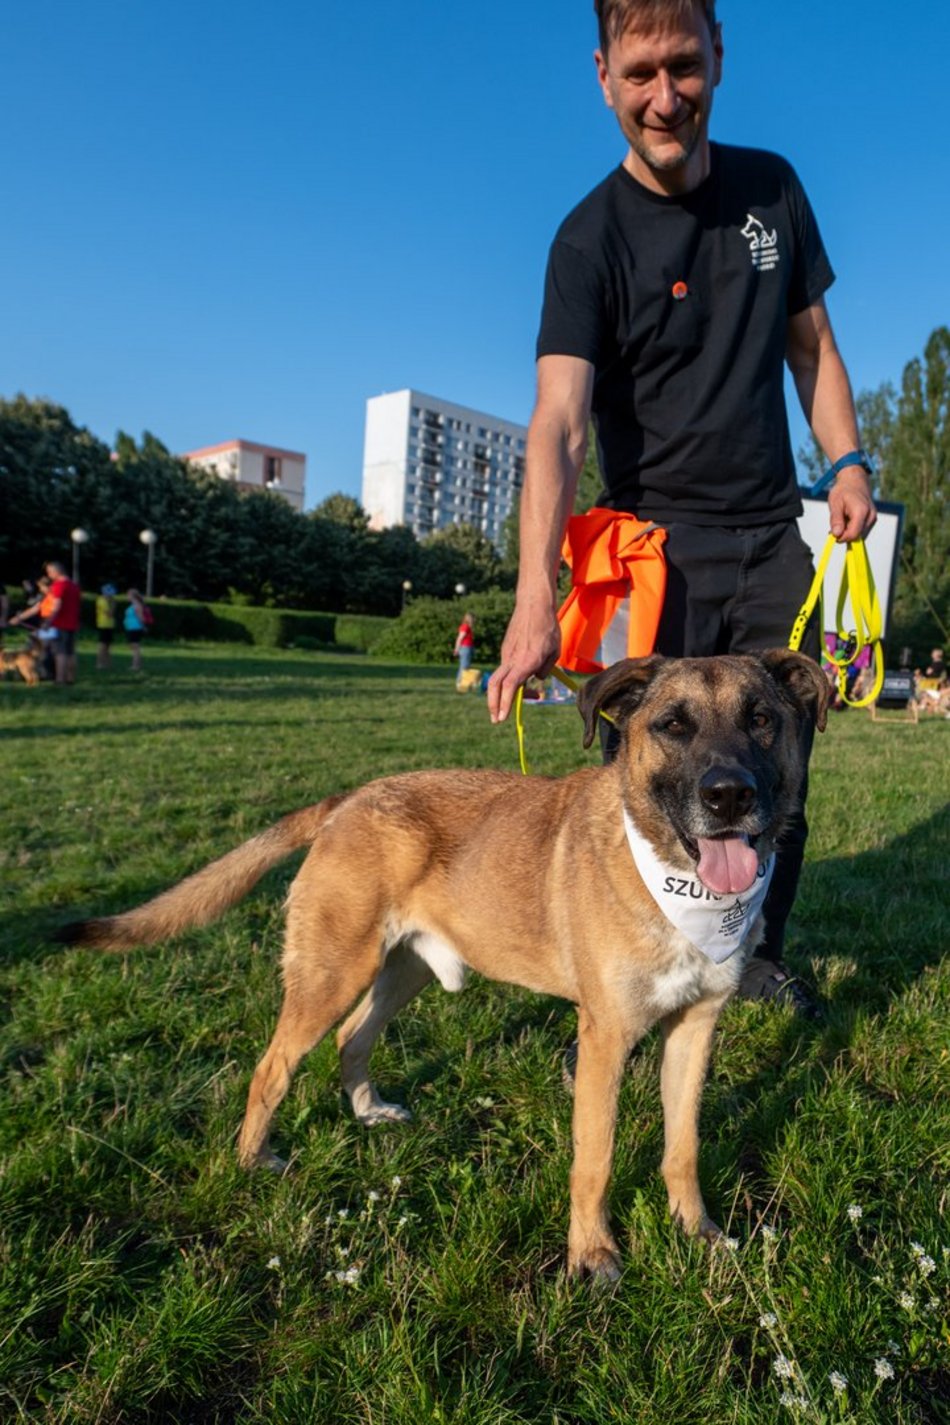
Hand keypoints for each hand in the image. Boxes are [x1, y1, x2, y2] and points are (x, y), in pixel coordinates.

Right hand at [487, 601, 561, 723]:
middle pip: (495, 685)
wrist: (534, 605)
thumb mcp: (555, 652)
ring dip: (503, 694)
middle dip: (494, 704)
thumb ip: (546, 669)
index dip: (505, 704)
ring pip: (499, 678)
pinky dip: (510, 679)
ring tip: (514, 702)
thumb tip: (537, 679)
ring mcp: (507, 654)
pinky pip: (506, 668)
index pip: (510, 687)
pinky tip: (523, 679)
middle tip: (497, 719)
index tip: (503, 717)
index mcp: (526, 661)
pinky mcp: (506, 649)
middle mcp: (513, 659)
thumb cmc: (548, 627)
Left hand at [828, 472, 876, 542]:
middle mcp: (870, 516)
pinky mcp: (872, 520)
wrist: (854, 481)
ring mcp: (873, 518)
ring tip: (842, 519)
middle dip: (844, 534)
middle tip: (835, 525)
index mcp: (861, 511)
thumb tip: (836, 535)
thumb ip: (836, 520)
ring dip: (848, 532)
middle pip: (856, 536)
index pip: (853, 534)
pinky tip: (848, 520)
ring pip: (859, 535)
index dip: (841, 538)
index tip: (832, 533)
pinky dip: (852, 529)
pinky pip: (861, 531)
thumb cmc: (843, 491)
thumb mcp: (835, 503)